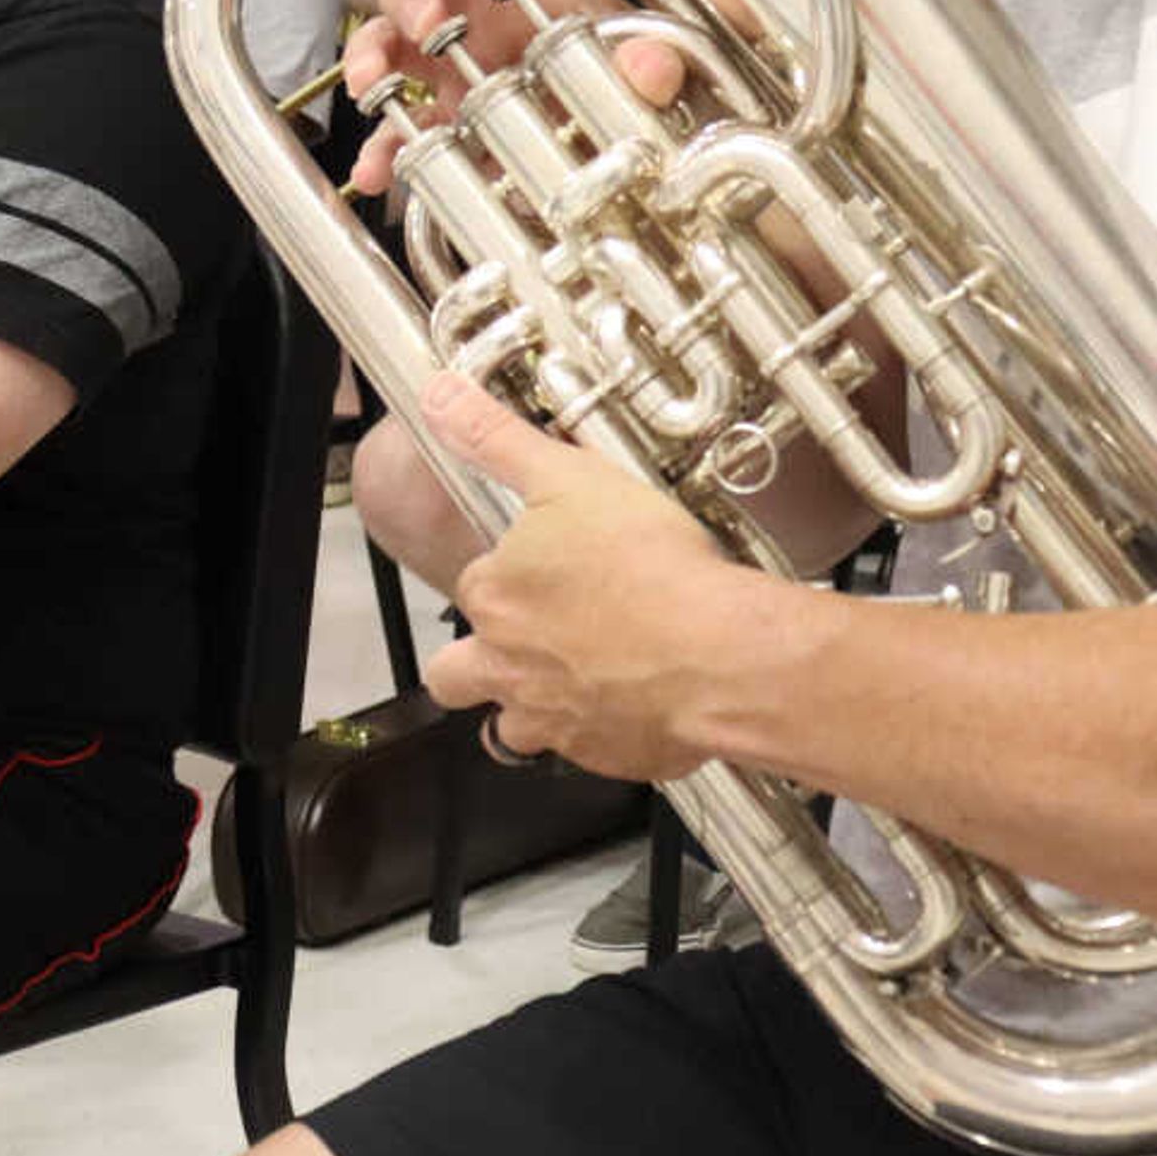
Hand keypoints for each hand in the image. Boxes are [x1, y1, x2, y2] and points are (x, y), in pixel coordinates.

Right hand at [344, 0, 655, 191]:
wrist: (632, 150)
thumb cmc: (636, 80)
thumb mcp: (664, 67)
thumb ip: (662, 62)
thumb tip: (651, 65)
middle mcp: (481, 13)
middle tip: (430, 27)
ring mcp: (454, 69)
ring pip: (388, 39)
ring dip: (371, 54)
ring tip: (374, 85)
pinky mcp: (446, 126)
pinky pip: (394, 130)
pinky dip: (380, 149)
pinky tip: (377, 169)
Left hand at [419, 377, 763, 782]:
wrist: (719, 653)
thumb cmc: (650, 568)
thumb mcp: (567, 475)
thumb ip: (495, 437)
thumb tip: (438, 398)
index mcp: (495, 599)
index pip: (475, 585)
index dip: (505, 572)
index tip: (538, 563)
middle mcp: (509, 669)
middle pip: (455, 678)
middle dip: (475, 664)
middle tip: (523, 639)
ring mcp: (555, 722)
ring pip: (512, 729)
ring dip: (530, 706)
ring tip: (574, 677)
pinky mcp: (606, 757)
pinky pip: (586, 754)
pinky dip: (603, 733)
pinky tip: (636, 704)